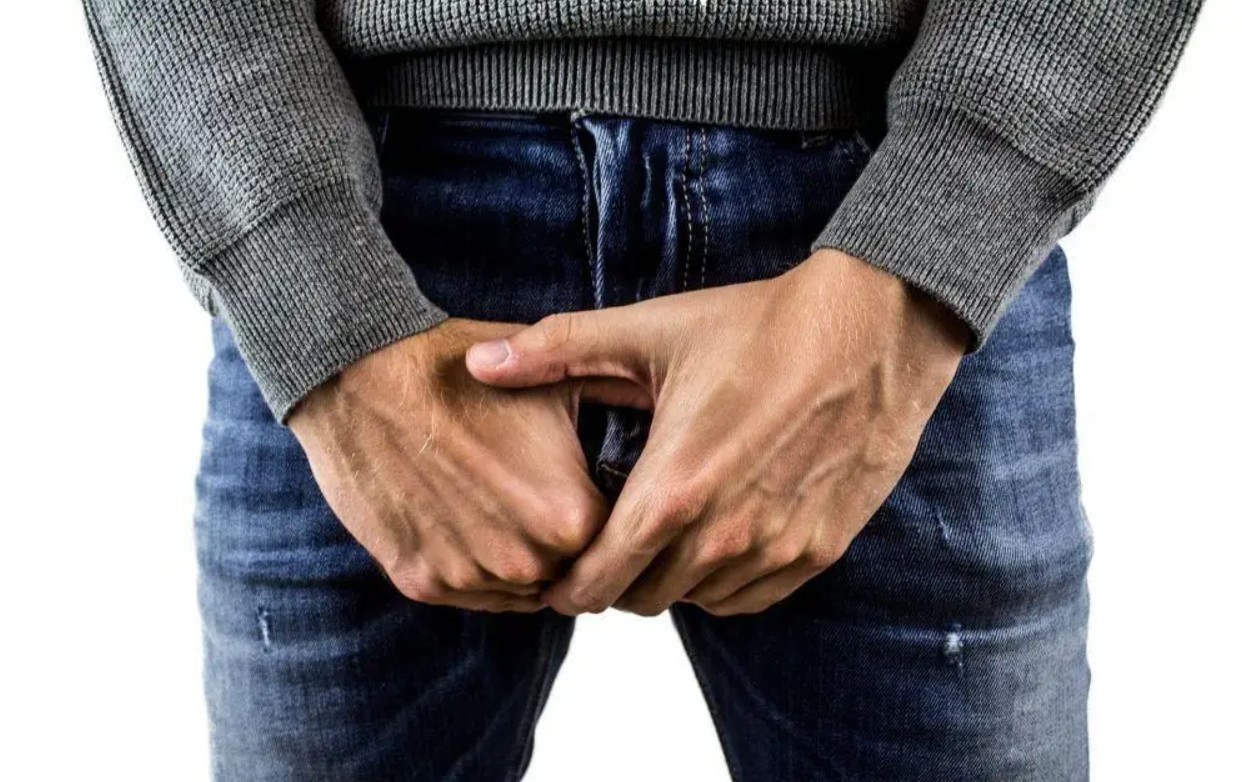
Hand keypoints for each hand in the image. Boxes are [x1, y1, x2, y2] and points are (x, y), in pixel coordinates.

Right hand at [288, 318, 607, 612]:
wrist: (361, 372)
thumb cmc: (464, 370)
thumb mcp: (560, 381)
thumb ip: (619, 414)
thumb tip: (663, 425)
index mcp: (572, 519)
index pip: (617, 542)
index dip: (606, 513)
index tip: (587, 486)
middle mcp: (525, 563)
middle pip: (566, 570)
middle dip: (561, 539)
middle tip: (537, 491)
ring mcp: (468, 577)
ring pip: (517, 586)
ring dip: (515, 556)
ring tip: (495, 498)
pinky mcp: (419, 582)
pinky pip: (466, 591)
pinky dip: (469, 561)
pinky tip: (459, 512)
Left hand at [466, 250, 968, 615]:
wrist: (874, 327)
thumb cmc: (759, 325)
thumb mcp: (651, 331)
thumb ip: (557, 351)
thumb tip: (479, 364)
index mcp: (672, 490)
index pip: (595, 583)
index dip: (565, 585)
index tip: (557, 571)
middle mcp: (724, 536)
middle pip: (641, 600)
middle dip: (614, 579)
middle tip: (607, 544)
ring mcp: (777, 548)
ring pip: (696, 601)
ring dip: (670, 578)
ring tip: (663, 533)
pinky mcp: (821, 550)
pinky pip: (752, 599)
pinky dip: (724, 581)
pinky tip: (717, 536)